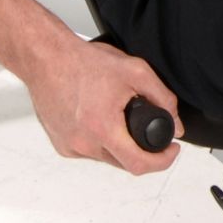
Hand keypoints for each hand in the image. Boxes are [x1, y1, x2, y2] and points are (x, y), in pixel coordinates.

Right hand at [25, 33, 183, 173]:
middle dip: (141, 149)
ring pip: (106, 158)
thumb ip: (162, 98)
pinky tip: (98, 120)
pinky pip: (88, 152)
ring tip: (118, 118)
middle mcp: (83, 143)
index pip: (138, 164)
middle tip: (146, 127)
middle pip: (124, 162)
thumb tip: (176, 124)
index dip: (162, 161)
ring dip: (119, 145)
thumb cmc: (82, 62)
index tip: (170, 150)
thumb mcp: (135, 72)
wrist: (45, 58)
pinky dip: (99, 141)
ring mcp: (69, 146)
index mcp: (102, 128)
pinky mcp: (60, 145)